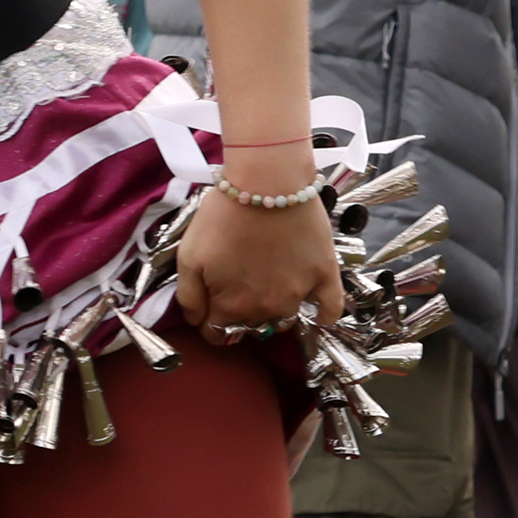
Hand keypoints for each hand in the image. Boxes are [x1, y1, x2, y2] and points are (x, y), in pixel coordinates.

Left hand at [174, 186, 344, 344]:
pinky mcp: (324, 276)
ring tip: (269, 285)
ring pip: (283, 319)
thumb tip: (197, 322)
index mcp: (231, 308)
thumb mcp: (188, 256)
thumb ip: (189, 297)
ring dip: (274, 311)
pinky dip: (323, 314)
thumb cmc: (223, 215)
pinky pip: (329, 309)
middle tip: (239, 285)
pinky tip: (316, 311)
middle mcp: (265, 310)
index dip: (210, 323)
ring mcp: (298, 295)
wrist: (267, 182)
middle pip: (250, 327)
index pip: (217, 335)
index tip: (211, 307)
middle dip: (240, 315)